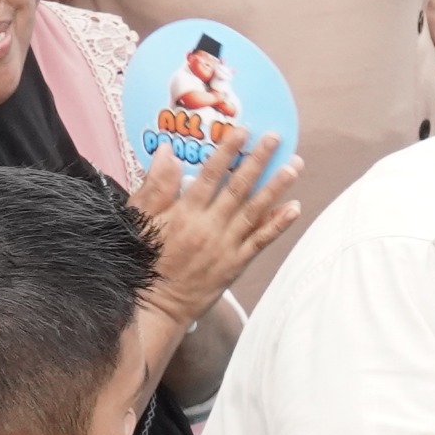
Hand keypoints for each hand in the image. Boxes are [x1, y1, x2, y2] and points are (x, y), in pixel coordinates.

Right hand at [129, 131, 302, 325]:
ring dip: (277, 187)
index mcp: (185, 212)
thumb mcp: (139, 220)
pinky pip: (261, 241)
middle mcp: (209, 226)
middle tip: (276, 139)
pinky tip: (294, 208)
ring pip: (256, 211)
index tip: (242, 130)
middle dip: (259, 160)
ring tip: (294, 166)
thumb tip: (168, 153)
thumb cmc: (143, 259)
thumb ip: (156, 186)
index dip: (228, 150)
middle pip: (239, 187)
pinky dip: (278, 224)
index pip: (210, 174)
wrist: (156, 304)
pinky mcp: (236, 264)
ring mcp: (226, 245)